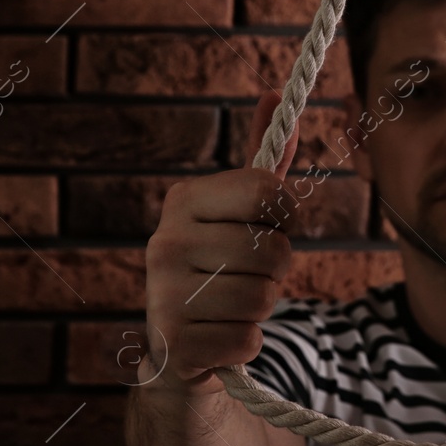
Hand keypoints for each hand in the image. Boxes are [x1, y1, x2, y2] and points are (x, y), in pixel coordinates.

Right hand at [141, 89, 299, 395]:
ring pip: (263, 298)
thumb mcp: (238, 213)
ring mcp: (161, 295)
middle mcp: (163, 241)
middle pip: (273, 251)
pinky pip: (248, 340)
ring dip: (261, 309)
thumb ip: (262, 160)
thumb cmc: (219, 268)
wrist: (177, 350)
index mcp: (183, 199)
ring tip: (230, 306)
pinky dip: (245, 344)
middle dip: (276, 271)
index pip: (269, 191)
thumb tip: (272, 95)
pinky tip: (219, 338)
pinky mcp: (172, 345)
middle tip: (247, 276)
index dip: (284, 215)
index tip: (269, 227)